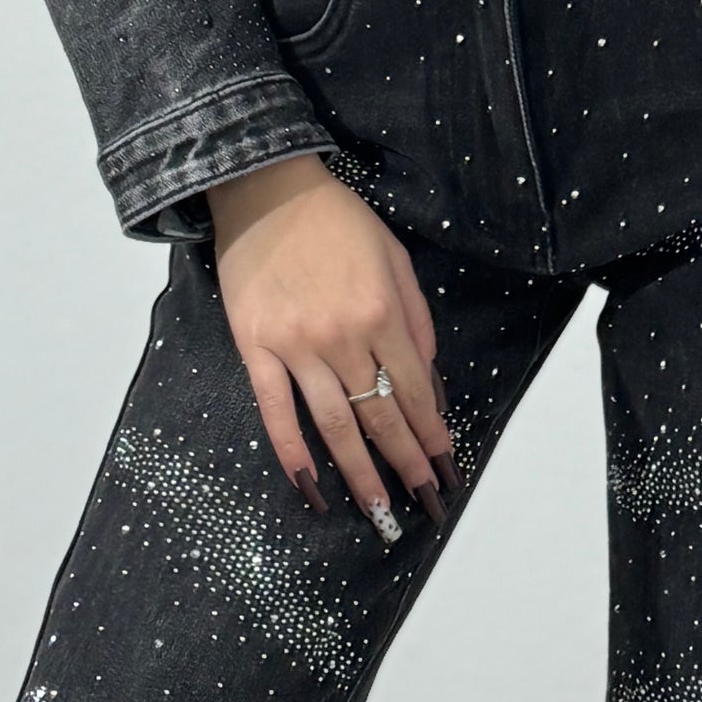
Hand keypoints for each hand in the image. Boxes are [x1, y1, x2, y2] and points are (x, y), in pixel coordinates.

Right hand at [207, 153, 458, 541]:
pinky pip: (276, 411)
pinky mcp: (256, 348)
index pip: (415, 389)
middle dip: (406, 464)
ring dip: (360, 473)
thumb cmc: (336, 220)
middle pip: (381, 415)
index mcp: (382, 310)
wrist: (266, 188)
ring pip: (335, 424)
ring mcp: (297, 345)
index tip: (444, 467)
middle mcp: (344, 335)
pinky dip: (293, 453)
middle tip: (423, 504)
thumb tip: (429, 378)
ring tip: (379, 512)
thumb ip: (415, 316)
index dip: (431, 433)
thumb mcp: (394, 256)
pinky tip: (310, 488)